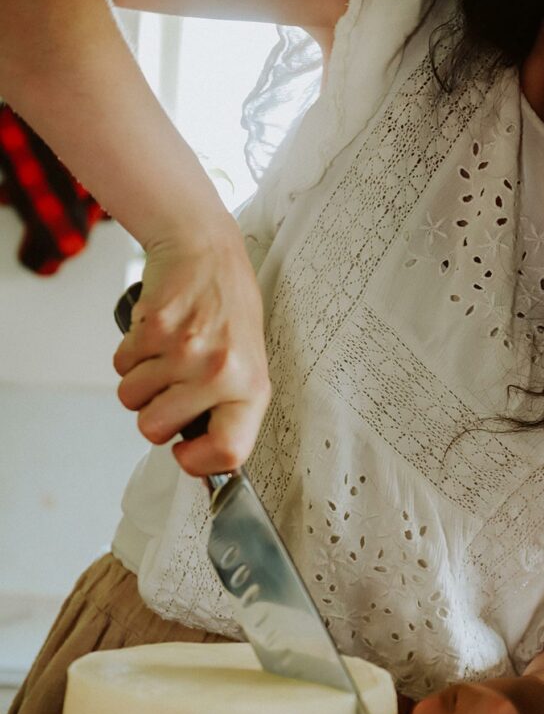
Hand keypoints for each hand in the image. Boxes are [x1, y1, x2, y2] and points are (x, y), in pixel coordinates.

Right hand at [113, 213, 269, 475]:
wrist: (205, 249)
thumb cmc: (229, 309)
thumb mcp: (248, 365)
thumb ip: (229, 411)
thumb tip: (206, 460)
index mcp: (252, 387)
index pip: (227, 451)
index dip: (198, 464)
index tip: (186, 454)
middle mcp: (220, 371)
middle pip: (155, 429)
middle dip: (153, 414)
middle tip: (171, 388)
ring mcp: (184, 350)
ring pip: (131, 399)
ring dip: (139, 383)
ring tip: (165, 356)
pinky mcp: (153, 328)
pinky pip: (121, 366)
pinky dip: (130, 356)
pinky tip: (155, 336)